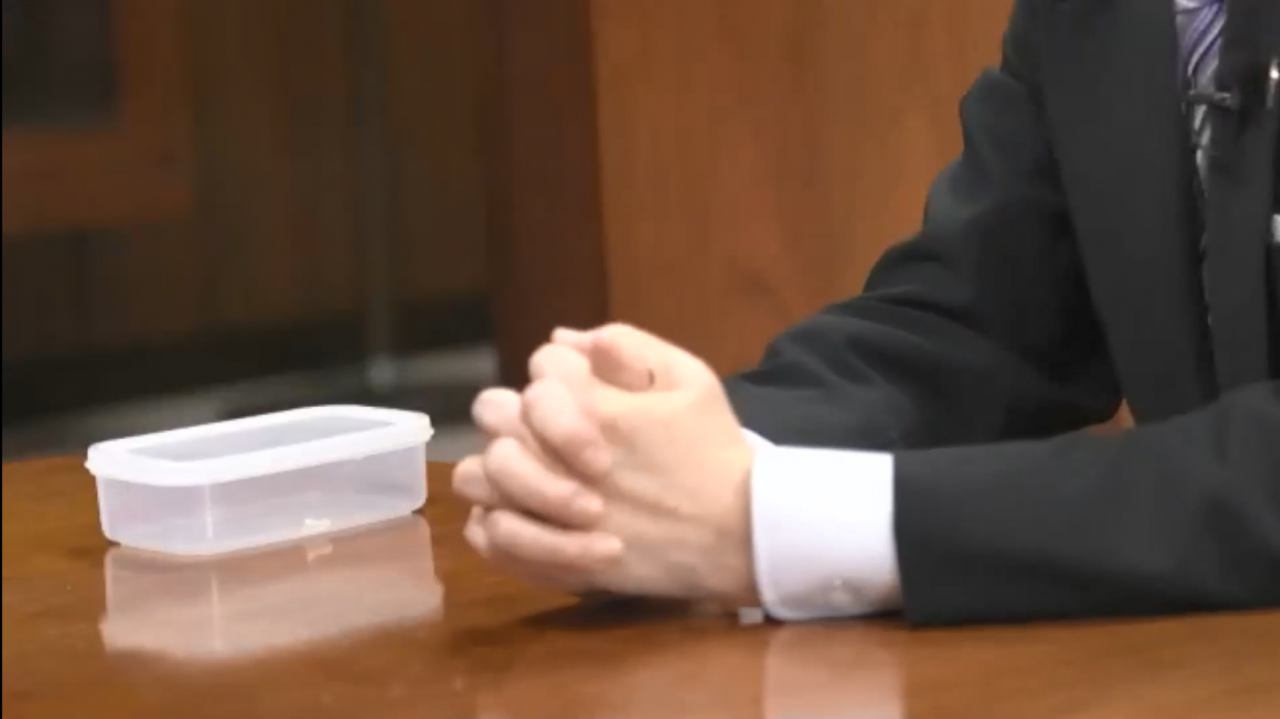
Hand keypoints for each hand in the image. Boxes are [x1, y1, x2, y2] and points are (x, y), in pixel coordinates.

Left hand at [458, 324, 758, 604]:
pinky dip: (495, 520)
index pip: (543, 363)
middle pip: (494, 411)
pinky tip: (523, 514)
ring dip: (500, 467)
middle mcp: (557, 453)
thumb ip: (626, 345)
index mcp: (591, 404)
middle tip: (553, 433)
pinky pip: (485, 533)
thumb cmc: (713, 451)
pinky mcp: (545, 555)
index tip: (595, 393)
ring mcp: (545, 508)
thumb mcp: (689, 378)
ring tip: (533, 474)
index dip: (565, 372)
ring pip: (477, 474)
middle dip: (520, 414)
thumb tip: (564, 336)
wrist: (739, 533)